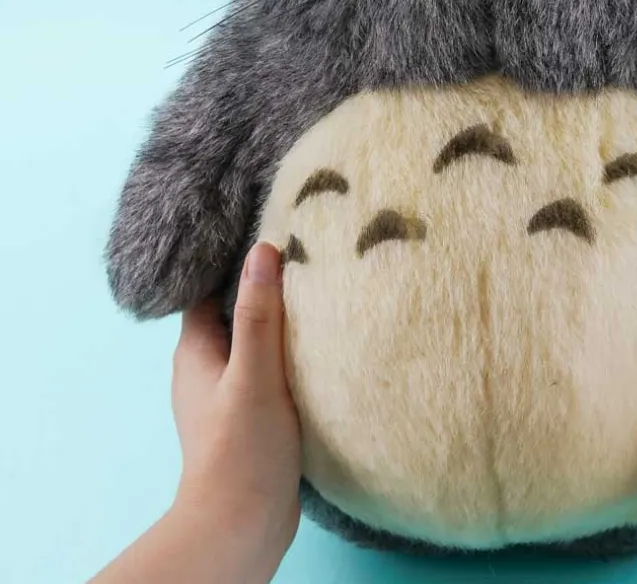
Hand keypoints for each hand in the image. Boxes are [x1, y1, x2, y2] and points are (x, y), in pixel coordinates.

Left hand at [91, 242, 301, 583]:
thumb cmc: (241, 447)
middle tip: (303, 252)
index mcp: (196, 351)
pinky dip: (288, 350)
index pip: (208, 289)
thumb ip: (259, 314)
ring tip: (316, 288)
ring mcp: (228, 393)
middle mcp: (206, 367)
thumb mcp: (254, 373)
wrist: (243, 525)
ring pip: (252, 339)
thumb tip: (262, 250)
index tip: (269, 232)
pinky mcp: (251, 414)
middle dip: (262, 285)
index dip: (234, 261)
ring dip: (278, 319)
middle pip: (232, 310)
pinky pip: (268, 366)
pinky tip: (318, 341)